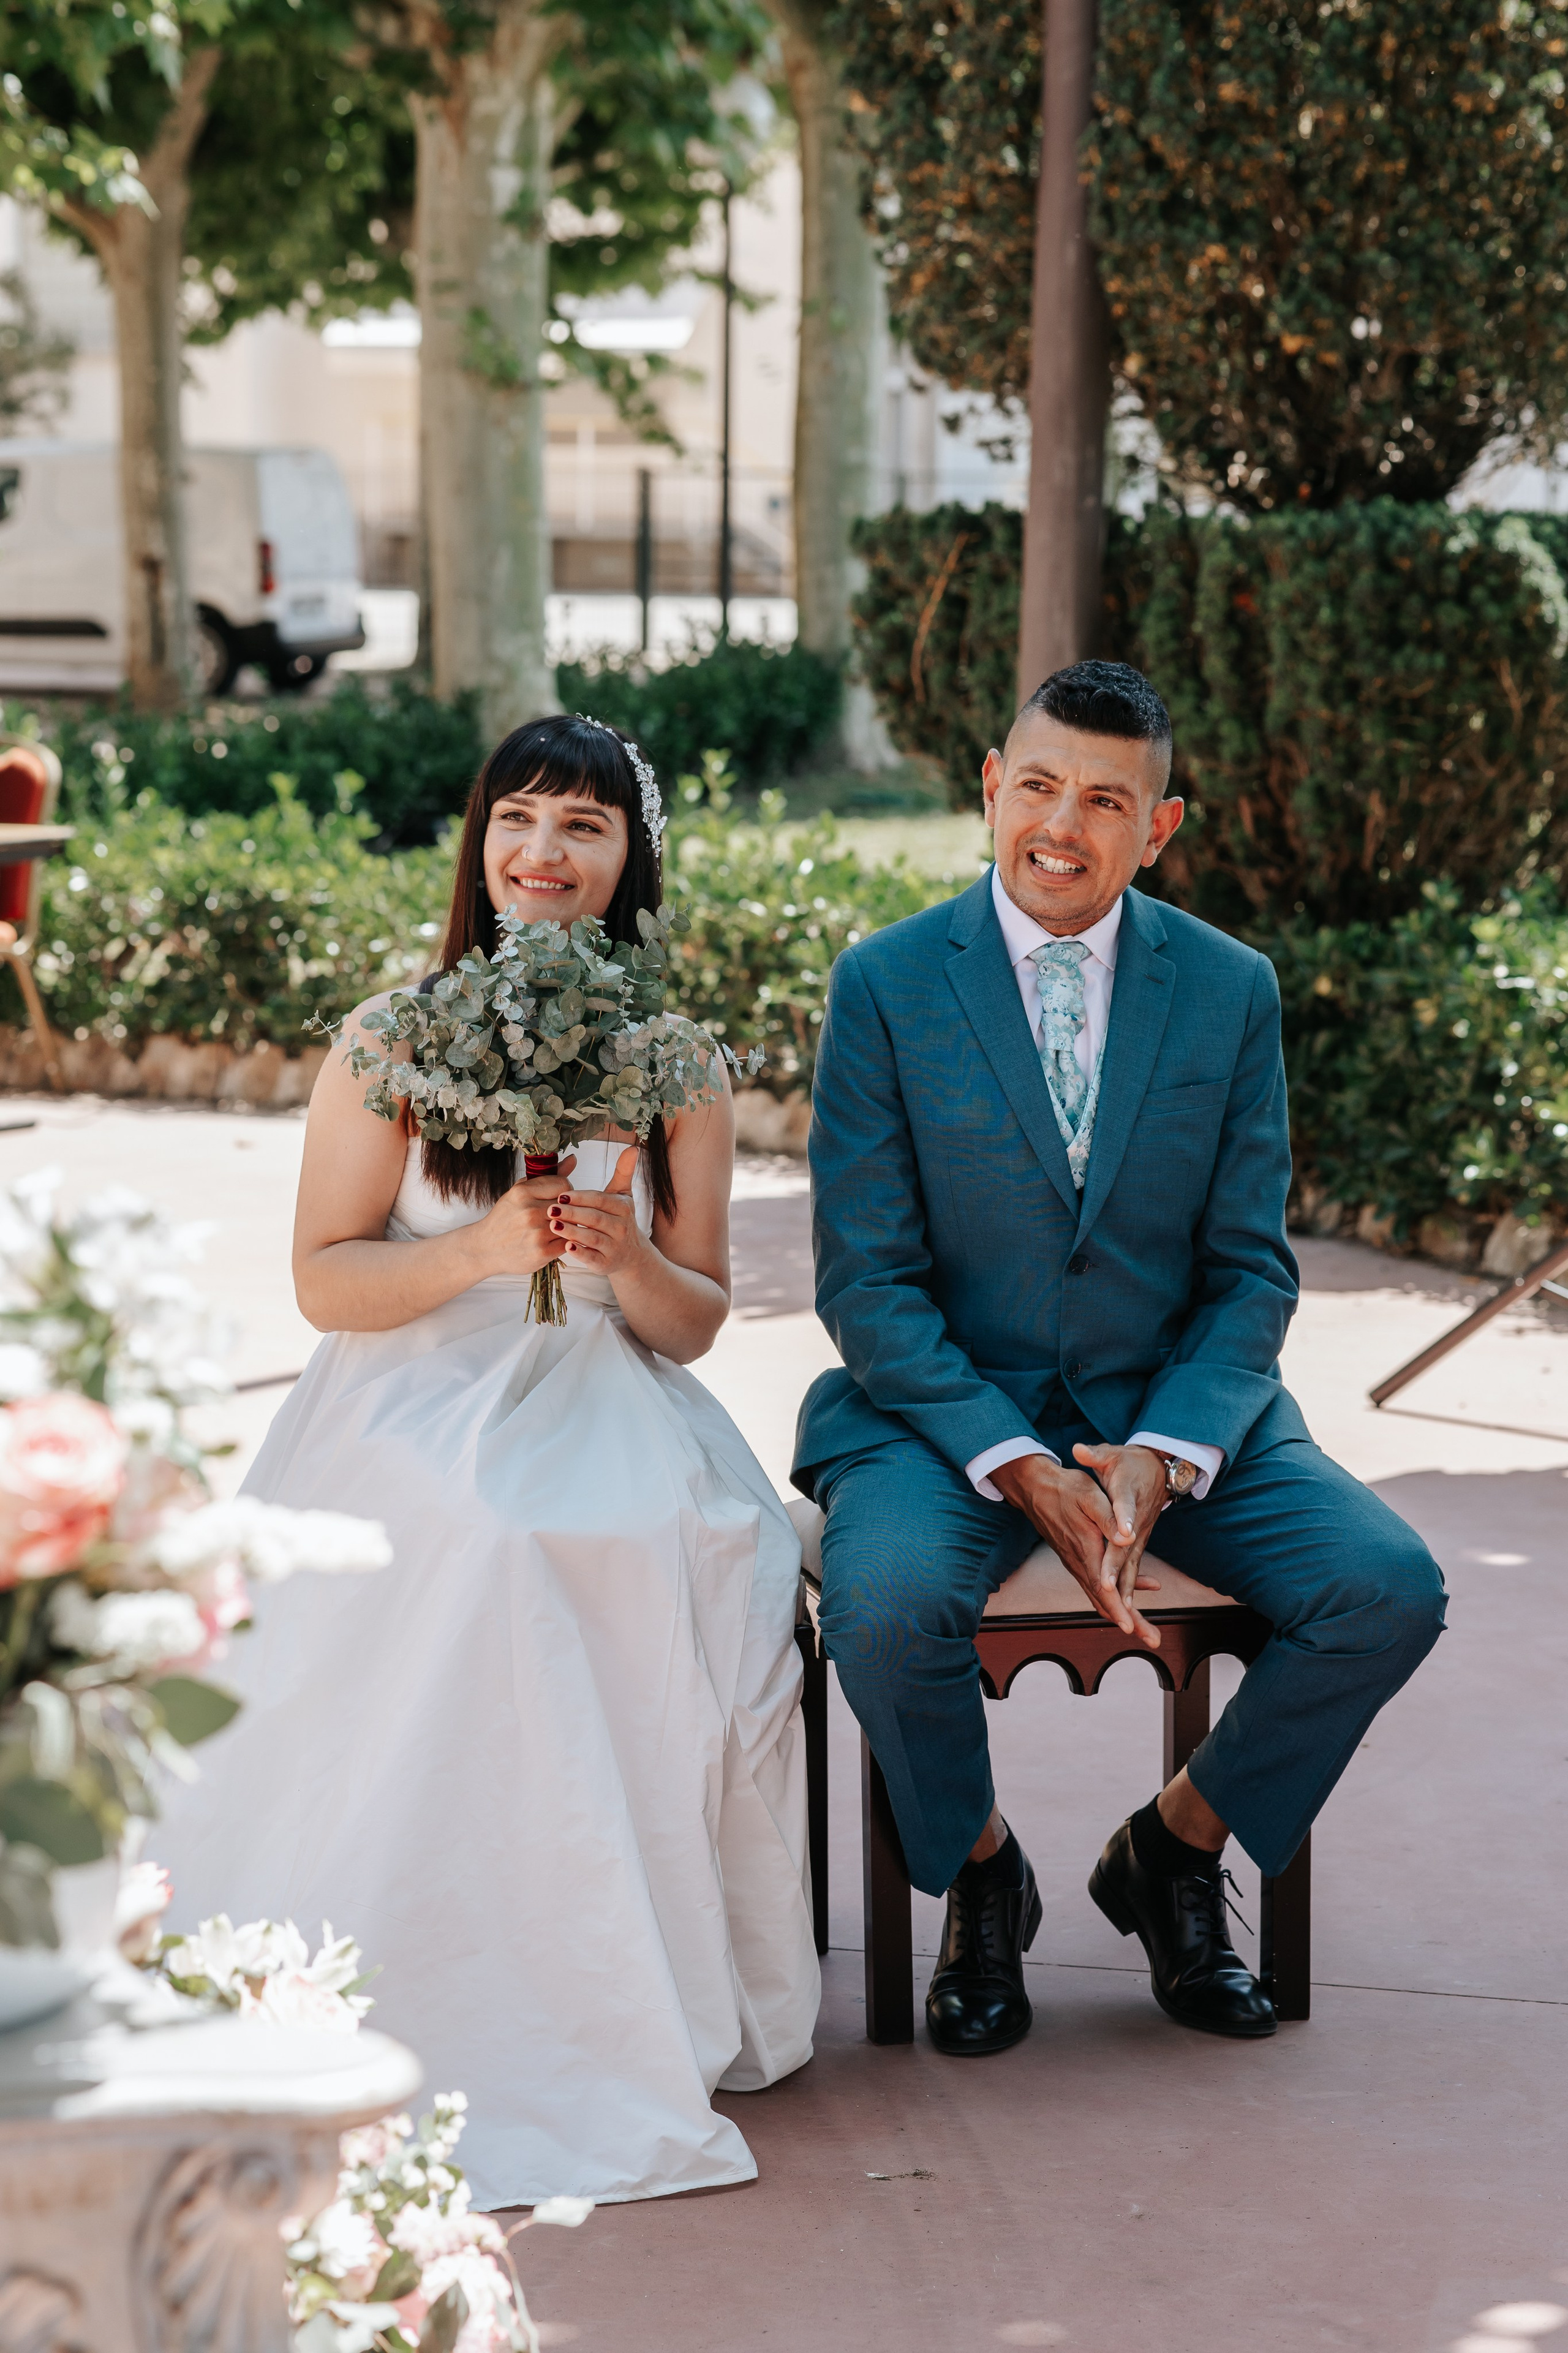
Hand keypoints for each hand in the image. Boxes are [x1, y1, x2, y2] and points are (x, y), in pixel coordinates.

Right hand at [462, 1153, 575, 1280]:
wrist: (485, 1248)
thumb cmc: (505, 1218)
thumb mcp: (520, 1192)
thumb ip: (548, 1176)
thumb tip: (573, 1159)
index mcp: (522, 1192)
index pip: (564, 1184)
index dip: (566, 1191)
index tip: (559, 1197)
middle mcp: (529, 1212)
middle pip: (569, 1205)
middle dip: (567, 1209)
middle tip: (557, 1215)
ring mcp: (536, 1233)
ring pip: (570, 1224)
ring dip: (567, 1226)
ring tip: (554, 1228)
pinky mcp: (541, 1253)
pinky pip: (568, 1242)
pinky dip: (564, 1241)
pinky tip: (553, 1240)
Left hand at [549, 1146, 646, 1276]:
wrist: (630, 1255)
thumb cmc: (619, 1219)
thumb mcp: (622, 1195)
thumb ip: (624, 1172)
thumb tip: (634, 1147)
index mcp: (623, 1208)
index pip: (600, 1200)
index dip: (581, 1197)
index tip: (561, 1195)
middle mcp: (622, 1228)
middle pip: (595, 1219)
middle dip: (573, 1214)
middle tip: (551, 1209)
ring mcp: (615, 1248)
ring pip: (593, 1238)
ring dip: (573, 1232)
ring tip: (553, 1225)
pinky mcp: (606, 1264)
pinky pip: (593, 1258)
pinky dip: (581, 1253)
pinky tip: (566, 1247)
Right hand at [991, 1451, 1162, 1648]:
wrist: (1036, 1488)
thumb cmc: (1065, 1489)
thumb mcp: (1090, 1497)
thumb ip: (1109, 1519)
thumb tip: (1128, 1540)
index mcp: (1085, 1549)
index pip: (1103, 1588)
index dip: (1118, 1609)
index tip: (1131, 1628)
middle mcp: (1080, 1563)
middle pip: (1105, 1602)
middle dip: (1130, 1622)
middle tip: (1153, 1640)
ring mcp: (1077, 1564)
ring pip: (1101, 1597)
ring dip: (1124, 1614)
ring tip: (1146, 1630)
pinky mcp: (1078, 1560)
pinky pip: (1098, 1585)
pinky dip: (1118, 1594)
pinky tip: (1139, 1588)